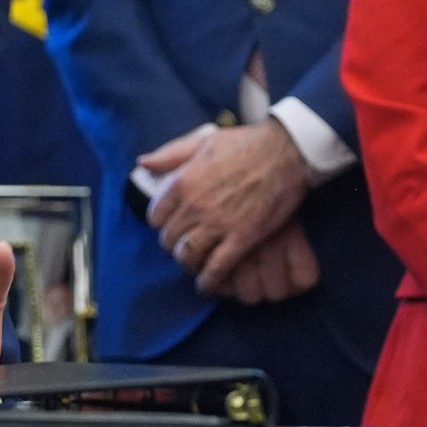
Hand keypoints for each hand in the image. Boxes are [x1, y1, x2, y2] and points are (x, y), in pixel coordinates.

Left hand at [139, 120, 310, 292]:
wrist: (283, 152)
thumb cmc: (244, 144)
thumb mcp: (201, 142)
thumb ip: (169, 155)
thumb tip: (143, 163)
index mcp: (182, 183)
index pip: (156, 215)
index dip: (162, 222)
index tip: (170, 224)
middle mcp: (195, 206)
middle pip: (170, 238)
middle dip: (174, 244)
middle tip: (183, 246)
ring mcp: (218, 224)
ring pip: (189, 255)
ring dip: (188, 263)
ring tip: (193, 265)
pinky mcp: (241, 238)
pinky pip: (217, 267)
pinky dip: (209, 280)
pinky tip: (206, 285)